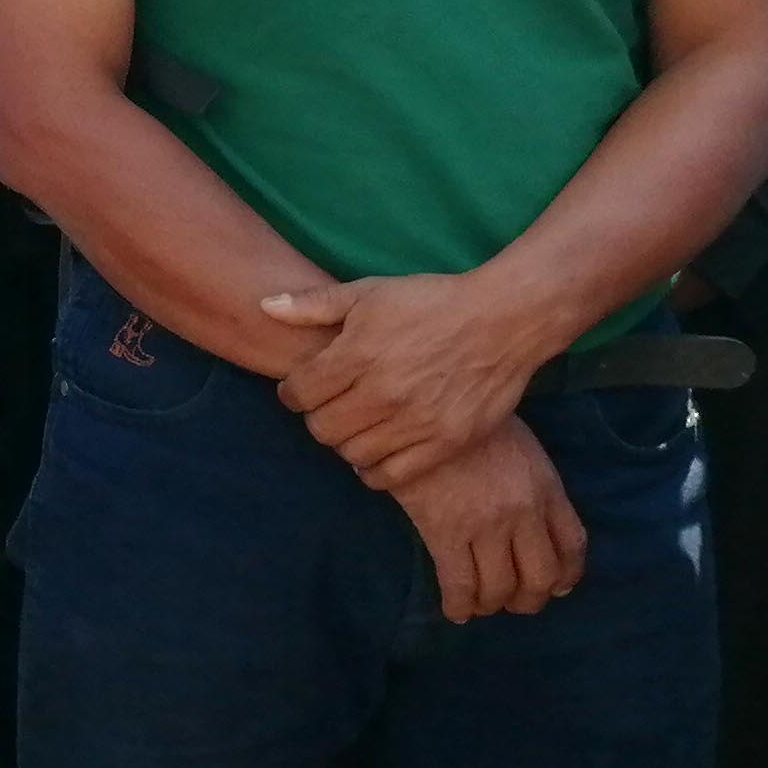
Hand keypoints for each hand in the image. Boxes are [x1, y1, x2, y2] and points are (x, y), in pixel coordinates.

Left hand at [260, 271, 551, 489]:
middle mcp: (383, 393)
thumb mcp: (369, 292)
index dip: (292, 392)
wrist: (502, 320)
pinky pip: (392, 475)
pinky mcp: (445, 443)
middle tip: (328, 407)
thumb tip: (265, 306)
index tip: (301, 388)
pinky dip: (375, 470)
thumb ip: (314, 304)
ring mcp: (415, 422)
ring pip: (353, 454)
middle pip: (322, 429)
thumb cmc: (432, 301)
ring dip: (346, 442)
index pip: (299, 393)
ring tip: (355, 426)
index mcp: (358, 354)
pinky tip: (377, 451)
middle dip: (317, 417)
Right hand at [387, 419, 586, 622]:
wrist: (420, 406)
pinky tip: (455, 610)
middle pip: (541, 577)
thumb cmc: (469, 420)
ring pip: (501, 587)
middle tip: (514, 602)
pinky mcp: (445, 531)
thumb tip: (534, 524)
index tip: (557, 587)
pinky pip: (459, 584)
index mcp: (546, 488)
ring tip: (481, 604)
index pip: (572, 546)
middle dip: (529, 599)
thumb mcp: (520, 444)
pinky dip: (460, 605)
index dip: (567, 575)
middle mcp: (524, 513)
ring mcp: (486, 525)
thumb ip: (533, 482)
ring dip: (493, 604)